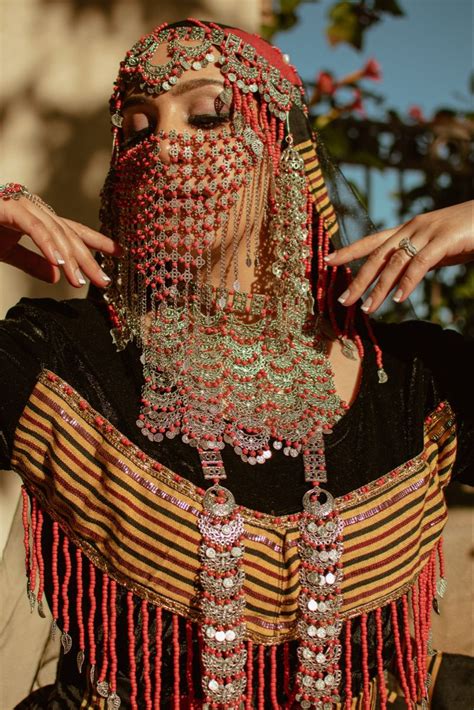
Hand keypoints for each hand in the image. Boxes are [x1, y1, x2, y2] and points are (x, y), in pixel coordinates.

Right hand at [0, 188, 120, 286]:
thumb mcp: (9, 252)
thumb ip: (31, 262)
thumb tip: (55, 277)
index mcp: (39, 219)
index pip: (75, 231)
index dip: (98, 241)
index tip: (119, 253)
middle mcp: (36, 209)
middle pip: (70, 236)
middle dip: (89, 260)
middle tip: (104, 281)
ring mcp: (24, 206)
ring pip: (56, 234)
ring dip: (70, 259)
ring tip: (79, 281)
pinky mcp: (9, 209)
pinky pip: (34, 228)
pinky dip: (48, 245)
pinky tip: (58, 262)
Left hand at [325, 201, 473, 312]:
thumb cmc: (469, 232)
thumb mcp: (437, 247)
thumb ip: (418, 259)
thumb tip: (401, 278)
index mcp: (409, 229)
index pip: (372, 241)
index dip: (349, 251)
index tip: (328, 261)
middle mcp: (413, 228)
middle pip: (377, 256)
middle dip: (358, 280)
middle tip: (343, 301)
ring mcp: (428, 232)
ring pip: (395, 262)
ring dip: (379, 288)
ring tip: (367, 309)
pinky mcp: (444, 239)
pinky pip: (420, 263)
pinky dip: (407, 282)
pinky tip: (398, 299)